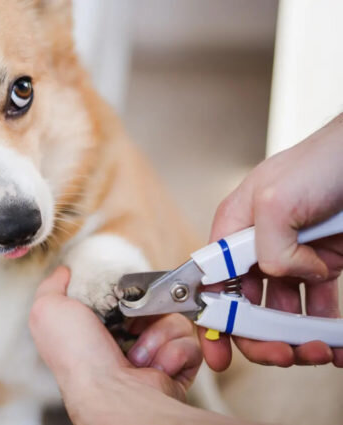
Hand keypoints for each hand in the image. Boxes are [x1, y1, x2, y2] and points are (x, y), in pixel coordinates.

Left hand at [29, 267, 206, 424]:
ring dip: (158, 334)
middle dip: (145, 310)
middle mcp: (124, 342)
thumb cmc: (77, 355)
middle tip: (130, 323)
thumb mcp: (48, 310)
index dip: (125, 291)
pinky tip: (155, 366)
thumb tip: (64, 272)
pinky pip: (189, 343)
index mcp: (96, 328)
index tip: (120, 293)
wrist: (111, 393)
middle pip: (151, 303)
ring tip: (138, 356)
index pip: (121, 296)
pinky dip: (174, 352)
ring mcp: (152, 355)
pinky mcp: (176, 368)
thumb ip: (52, 287)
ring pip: (173, 320)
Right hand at [203, 113, 342, 370]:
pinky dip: (325, 329)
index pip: (210, 282)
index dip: (211, 320)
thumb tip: (282, 275)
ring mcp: (291, 256)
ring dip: (295, 337)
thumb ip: (266, 246)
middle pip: (246, 305)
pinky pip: (318, 306)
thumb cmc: (323, 161)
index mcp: (233, 228)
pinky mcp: (323, 263)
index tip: (218, 352)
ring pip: (282, 311)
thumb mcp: (276, 199)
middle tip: (281, 354)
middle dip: (260, 336)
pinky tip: (334, 343)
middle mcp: (257, 245)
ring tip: (317, 350)